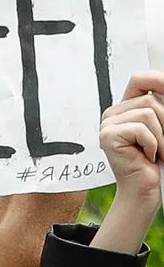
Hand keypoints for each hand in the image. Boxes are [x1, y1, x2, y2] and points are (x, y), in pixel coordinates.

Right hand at [92, 72, 163, 254]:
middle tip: (161, 144)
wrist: (144, 187)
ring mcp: (107, 125)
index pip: (140, 79)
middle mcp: (112, 114)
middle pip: (149, 99)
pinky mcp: (108, 135)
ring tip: (155, 151)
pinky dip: (152, 143)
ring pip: (148, 113)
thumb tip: (163, 83)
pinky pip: (142, 128)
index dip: (158, 81)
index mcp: (124, 109)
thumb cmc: (154, 160)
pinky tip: (145, 155)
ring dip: (160, 136)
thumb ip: (159, 104)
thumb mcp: (161, 126)